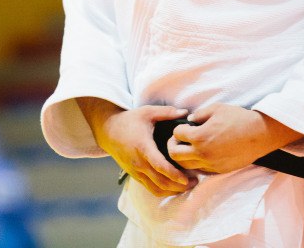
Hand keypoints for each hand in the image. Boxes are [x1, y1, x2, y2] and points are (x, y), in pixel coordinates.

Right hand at [76, 98, 194, 196]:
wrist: (108, 130)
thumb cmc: (130, 120)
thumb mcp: (147, 112)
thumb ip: (167, 112)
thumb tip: (186, 112)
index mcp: (143, 147)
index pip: (160, 166)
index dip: (174, 175)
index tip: (187, 178)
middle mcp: (138, 162)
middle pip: (160, 182)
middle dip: (179, 186)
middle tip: (195, 182)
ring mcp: (135, 171)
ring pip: (155, 189)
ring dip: (172, 191)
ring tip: (187, 186)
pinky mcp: (134, 175)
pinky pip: (150, 188)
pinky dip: (163, 191)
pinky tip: (174, 187)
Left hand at [167, 104, 303, 173]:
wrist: (260, 134)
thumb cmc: (239, 118)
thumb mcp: (216, 108)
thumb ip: (199, 114)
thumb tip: (189, 120)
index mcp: (200, 136)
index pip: (177, 134)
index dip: (178, 129)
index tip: (184, 126)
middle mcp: (203, 153)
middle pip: (175, 155)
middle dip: (173, 145)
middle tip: (178, 140)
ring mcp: (211, 164)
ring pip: (186, 166)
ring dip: (183, 157)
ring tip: (188, 148)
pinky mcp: (219, 170)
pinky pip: (200, 170)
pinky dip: (196, 164)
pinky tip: (201, 155)